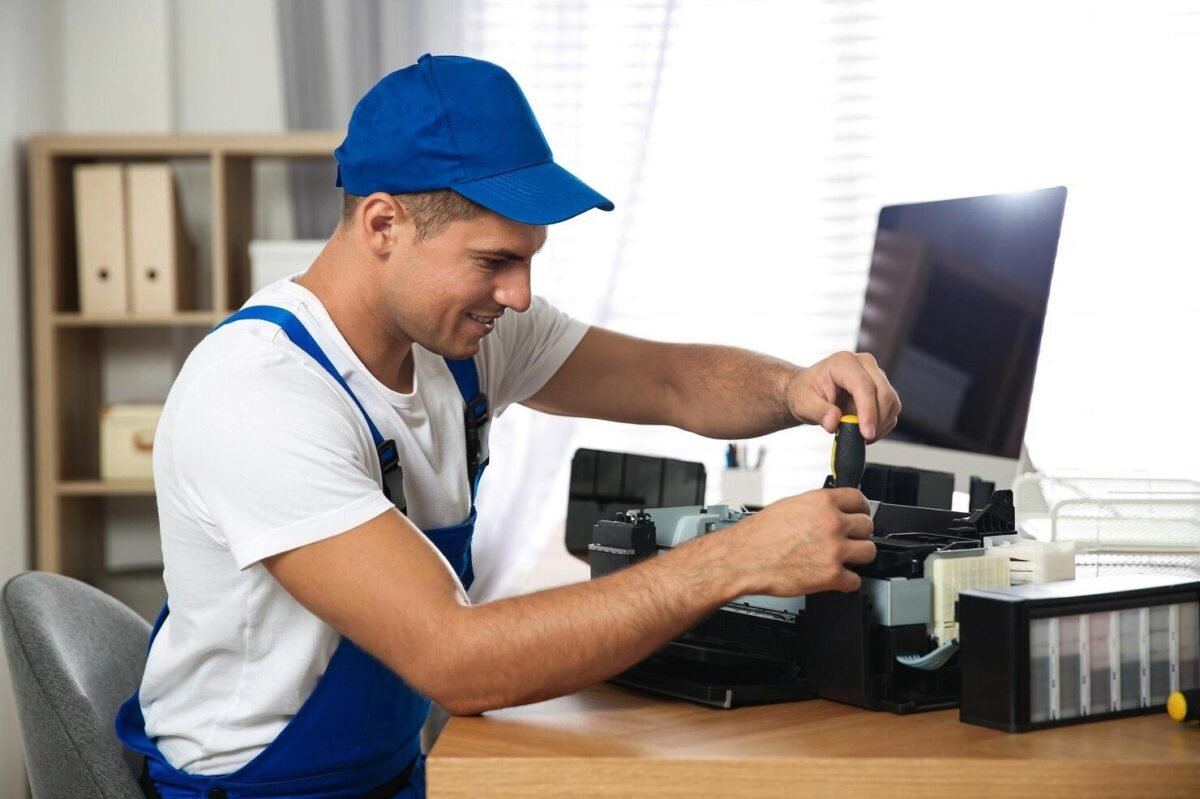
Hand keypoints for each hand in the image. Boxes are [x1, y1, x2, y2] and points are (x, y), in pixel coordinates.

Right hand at [731, 488, 874, 595]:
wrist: (743, 559)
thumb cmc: (758, 535)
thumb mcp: (789, 506)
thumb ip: (816, 508)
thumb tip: (831, 511)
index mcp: (822, 502)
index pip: (860, 500)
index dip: (860, 509)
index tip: (859, 515)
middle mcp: (832, 523)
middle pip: (868, 526)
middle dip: (858, 534)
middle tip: (846, 540)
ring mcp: (834, 550)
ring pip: (868, 552)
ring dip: (856, 557)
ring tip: (841, 559)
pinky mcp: (832, 576)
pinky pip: (855, 580)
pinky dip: (845, 582)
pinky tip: (833, 577)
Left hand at [786, 351, 899, 441]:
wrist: (809, 390)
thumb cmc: (806, 392)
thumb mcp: (804, 403)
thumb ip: (819, 412)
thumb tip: (834, 422)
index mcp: (844, 362)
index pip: (864, 386)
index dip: (868, 411)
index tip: (866, 433)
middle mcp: (864, 364)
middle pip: (884, 393)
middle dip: (877, 421)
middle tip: (862, 438)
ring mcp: (876, 375)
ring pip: (892, 402)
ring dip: (880, 424)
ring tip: (858, 433)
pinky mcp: (882, 388)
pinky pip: (891, 410)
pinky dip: (882, 424)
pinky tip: (864, 429)